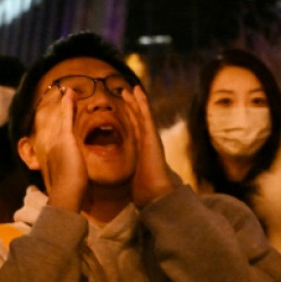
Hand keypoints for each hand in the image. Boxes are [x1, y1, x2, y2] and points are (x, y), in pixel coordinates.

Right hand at [34, 89, 87, 211]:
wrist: (66, 196)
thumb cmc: (70, 192)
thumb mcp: (70, 180)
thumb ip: (71, 175)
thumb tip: (76, 181)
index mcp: (53, 154)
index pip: (58, 135)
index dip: (61, 123)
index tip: (64, 114)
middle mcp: (52, 145)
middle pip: (58, 122)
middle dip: (62, 109)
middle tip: (66, 94)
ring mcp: (57, 141)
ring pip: (63, 117)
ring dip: (66, 103)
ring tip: (69, 91)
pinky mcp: (65, 138)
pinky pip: (67, 117)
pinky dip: (68, 104)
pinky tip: (70, 93)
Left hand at [124, 86, 175, 207]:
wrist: (156, 193)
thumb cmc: (146, 191)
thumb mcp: (138, 182)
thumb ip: (137, 179)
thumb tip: (135, 185)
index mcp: (143, 151)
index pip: (135, 131)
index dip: (130, 118)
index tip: (124, 108)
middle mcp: (148, 142)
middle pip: (138, 119)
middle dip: (132, 105)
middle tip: (125, 91)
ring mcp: (151, 137)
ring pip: (142, 114)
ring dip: (136, 100)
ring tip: (130, 87)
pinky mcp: (151, 136)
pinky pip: (146, 115)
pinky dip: (142, 102)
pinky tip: (137, 91)